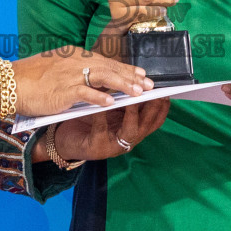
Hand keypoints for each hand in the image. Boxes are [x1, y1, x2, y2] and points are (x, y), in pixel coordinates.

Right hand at [12, 49, 151, 117]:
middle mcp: (75, 62)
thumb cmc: (29, 78)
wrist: (8, 83)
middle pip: (109, 67)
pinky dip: (100, 97)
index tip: (141, 73)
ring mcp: (69, 75)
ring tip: (139, 92)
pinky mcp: (62, 90)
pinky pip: (86, 93)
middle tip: (149, 84)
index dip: (125, 68)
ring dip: (123, 85)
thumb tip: (96, 78)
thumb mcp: (56, 68)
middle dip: (131, 76)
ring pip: (103, 77)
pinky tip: (113, 103)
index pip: (105, 61)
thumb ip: (76, 71)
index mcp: (74, 55)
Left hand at [51, 100, 170, 161]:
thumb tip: (140, 82)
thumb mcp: (111, 111)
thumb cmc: (89, 121)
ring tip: (132, 100)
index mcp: (132, 129)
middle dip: (152, 109)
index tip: (166, 93)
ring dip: (133, 114)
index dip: (162, 108)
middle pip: (146, 125)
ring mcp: (113, 146)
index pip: (154, 120)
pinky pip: (101, 130)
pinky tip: (101, 105)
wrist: (65, 139)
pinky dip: (102, 116)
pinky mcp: (96, 149)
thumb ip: (125, 101)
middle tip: (154, 94)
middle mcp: (127, 140)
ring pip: (129, 131)